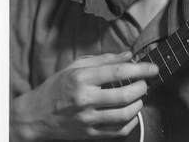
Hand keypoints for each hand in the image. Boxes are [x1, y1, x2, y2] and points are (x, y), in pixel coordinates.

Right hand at [11, 52, 158, 140]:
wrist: (35, 116)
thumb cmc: (57, 86)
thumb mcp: (76, 66)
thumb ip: (104, 59)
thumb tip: (129, 55)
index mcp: (82, 78)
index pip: (117, 72)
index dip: (140, 69)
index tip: (153, 68)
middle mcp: (85, 99)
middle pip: (124, 95)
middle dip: (142, 88)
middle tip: (145, 83)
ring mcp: (87, 120)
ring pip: (124, 115)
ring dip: (138, 104)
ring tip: (139, 97)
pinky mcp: (88, 136)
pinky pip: (118, 132)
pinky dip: (130, 122)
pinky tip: (131, 113)